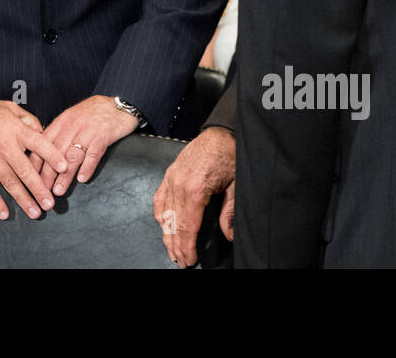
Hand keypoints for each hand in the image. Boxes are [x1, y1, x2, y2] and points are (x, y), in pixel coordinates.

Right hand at [0, 96, 69, 220]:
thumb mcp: (10, 108)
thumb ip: (28, 120)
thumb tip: (43, 132)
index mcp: (16, 130)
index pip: (39, 144)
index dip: (52, 155)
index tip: (63, 168)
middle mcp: (6, 146)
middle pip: (26, 171)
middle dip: (39, 189)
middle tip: (50, 204)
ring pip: (10, 183)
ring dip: (23, 199)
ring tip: (35, 212)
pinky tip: (4, 213)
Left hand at [38, 95, 138, 196]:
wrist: (118, 103)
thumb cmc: (93, 113)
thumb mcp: (72, 119)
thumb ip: (59, 134)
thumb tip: (43, 154)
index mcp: (62, 122)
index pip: (43, 143)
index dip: (36, 162)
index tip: (30, 179)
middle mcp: (73, 125)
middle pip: (55, 152)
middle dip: (47, 174)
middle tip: (42, 191)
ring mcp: (89, 130)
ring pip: (73, 155)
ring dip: (64, 175)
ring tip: (58, 190)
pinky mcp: (104, 134)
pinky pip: (94, 152)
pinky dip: (88, 166)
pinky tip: (82, 179)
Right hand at [152, 125, 235, 266]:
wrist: (220, 133)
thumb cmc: (230, 155)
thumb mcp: (236, 185)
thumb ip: (230, 212)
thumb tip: (228, 235)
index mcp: (195, 189)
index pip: (187, 226)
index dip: (187, 246)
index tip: (189, 260)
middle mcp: (179, 185)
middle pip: (173, 223)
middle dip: (176, 246)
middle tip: (180, 262)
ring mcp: (171, 178)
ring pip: (163, 213)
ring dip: (166, 234)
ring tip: (171, 250)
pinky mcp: (169, 174)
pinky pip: (159, 198)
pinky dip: (159, 214)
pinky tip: (163, 225)